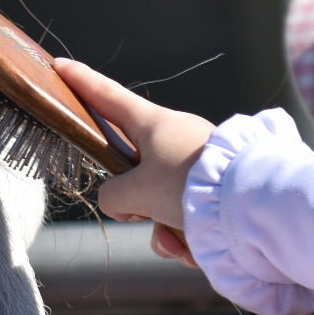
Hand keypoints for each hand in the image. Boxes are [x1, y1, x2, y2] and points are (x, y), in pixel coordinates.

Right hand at [55, 59, 214, 265]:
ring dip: (164, 230)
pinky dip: (186, 236)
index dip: (82, 83)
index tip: (62, 66)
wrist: (251, 206)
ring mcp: (197, 163)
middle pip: (136, 172)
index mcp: (153, 124)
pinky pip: (186, 215)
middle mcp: (175, 137)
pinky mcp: (216, 188)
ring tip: (181, 241)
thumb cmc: (189, 186)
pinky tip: (198, 248)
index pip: (107, 97)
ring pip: (161, 202)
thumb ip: (114, 196)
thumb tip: (124, 203)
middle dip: (136, 207)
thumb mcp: (137, 193)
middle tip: (142, 215)